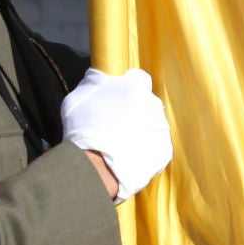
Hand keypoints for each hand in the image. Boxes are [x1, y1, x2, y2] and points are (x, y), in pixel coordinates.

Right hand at [62, 68, 172, 205]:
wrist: (96, 167)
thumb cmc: (83, 129)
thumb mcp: (79, 96)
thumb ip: (95, 82)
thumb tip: (99, 77)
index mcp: (135, 87)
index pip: (139, 78)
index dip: (128, 86)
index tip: (119, 96)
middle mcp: (154, 105)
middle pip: (147, 103)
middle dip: (135, 111)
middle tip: (116, 124)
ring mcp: (162, 130)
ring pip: (152, 126)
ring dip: (140, 131)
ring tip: (120, 143)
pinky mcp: (164, 152)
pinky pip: (155, 148)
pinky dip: (144, 151)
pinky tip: (128, 157)